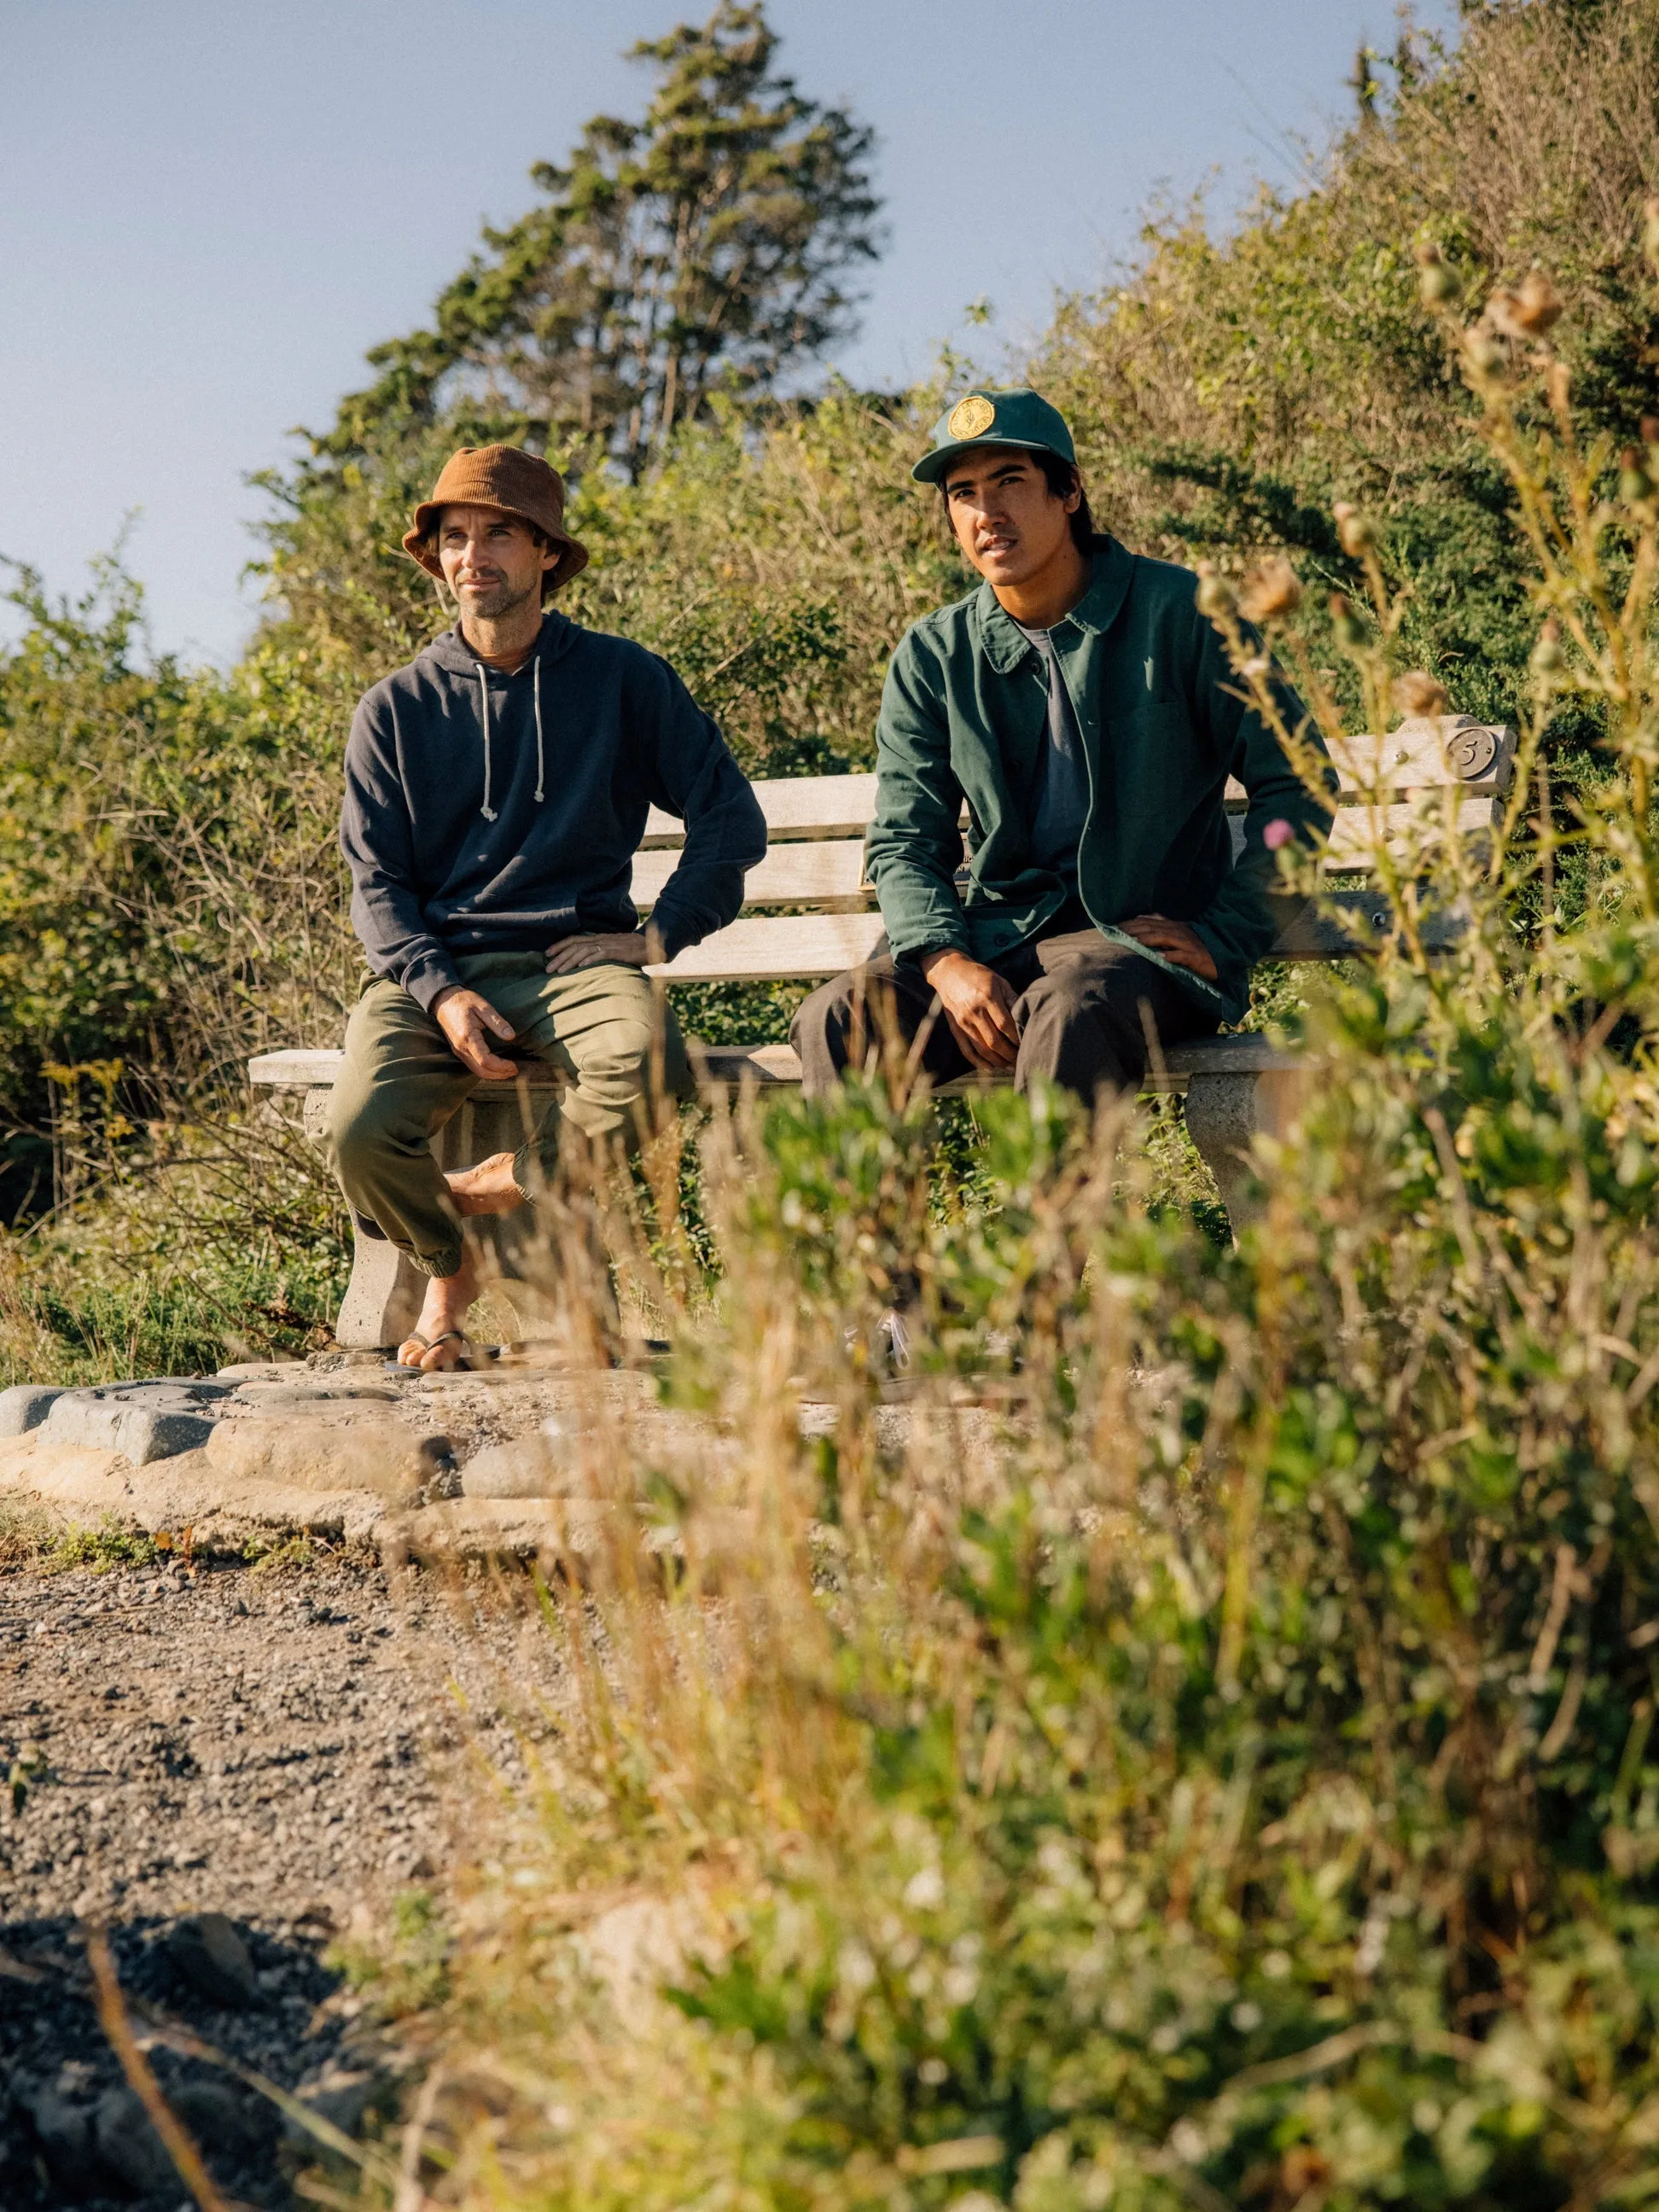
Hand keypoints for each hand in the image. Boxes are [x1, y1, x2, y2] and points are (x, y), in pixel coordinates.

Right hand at [433, 987, 518, 1078]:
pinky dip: (485, 1070)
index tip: (514, 1065)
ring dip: (493, 1074)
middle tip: (515, 1071)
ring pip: (476, 1070)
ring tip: (508, 1071)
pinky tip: (496, 1067)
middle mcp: (460, 1047)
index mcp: (467, 1037)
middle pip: (481, 1070)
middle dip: (499, 1074)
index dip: (501, 1066)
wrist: (443, 1000)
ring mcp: (458, 1050)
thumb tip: (511, 1036)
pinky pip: (472, 1066)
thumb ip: (497, 1022)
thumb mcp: (483, 1006)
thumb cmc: (463, 1001)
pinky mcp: (458, 1050)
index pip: (485, 1060)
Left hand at [544, 930, 653, 975]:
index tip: (546, 954)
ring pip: (583, 951)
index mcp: (598, 939)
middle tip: (547, 969)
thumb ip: (599, 955)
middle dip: (559, 957)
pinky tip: (580, 967)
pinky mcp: (617, 952)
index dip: (559, 945)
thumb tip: (584, 965)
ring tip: (559, 972)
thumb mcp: (612, 950)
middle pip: (574, 946)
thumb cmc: (632, 951)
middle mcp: (600, 940)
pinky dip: (589, 960)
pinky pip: (600, 955)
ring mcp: (608, 945)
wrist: (651, 945)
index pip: (574, 939)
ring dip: (569, 961)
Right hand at [920, 948, 1020, 1070]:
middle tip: (1022, 1059)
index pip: (1005, 1025)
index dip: (1017, 1037)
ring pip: (982, 1049)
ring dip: (998, 1061)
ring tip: (1010, 1066)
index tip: (1027, 1043)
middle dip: (1010, 1054)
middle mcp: (974, 1011)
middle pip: (994, 1041)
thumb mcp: (998, 981)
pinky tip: (991, 1068)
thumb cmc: (978, 975)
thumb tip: (1027, 1016)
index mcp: (987, 997)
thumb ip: (1012, 998)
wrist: (948, 972)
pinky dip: (978, 1062)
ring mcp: (963, 1022)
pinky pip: (967, 1050)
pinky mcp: (955, 1028)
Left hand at [1116, 915, 1218, 981]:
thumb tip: (1141, 917)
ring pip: (1164, 939)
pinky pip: (1181, 956)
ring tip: (1133, 942)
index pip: (1147, 922)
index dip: (1130, 924)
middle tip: (1116, 934)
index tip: (1113, 927)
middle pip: (1152, 928)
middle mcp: (1178, 931)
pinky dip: (1170, 956)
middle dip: (1133, 931)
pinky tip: (1159, 958)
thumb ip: (1161, 924)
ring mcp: (1186, 943)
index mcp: (1172, 926)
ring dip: (1148, 940)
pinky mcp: (1194, 956)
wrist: (1221, 955)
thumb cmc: (1196, 945)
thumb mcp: (1178, 932)